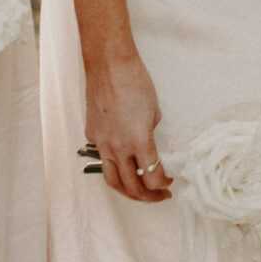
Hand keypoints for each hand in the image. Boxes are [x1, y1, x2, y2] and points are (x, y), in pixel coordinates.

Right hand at [83, 52, 171, 202]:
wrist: (109, 65)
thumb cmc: (135, 82)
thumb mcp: (154, 111)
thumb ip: (150, 134)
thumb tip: (147, 145)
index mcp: (139, 141)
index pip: (152, 178)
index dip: (163, 185)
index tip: (168, 182)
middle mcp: (118, 148)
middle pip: (132, 187)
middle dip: (147, 196)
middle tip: (158, 195)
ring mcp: (101, 143)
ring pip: (112, 180)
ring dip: (127, 191)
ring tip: (138, 192)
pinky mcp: (91, 135)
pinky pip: (102, 157)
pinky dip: (113, 165)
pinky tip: (122, 160)